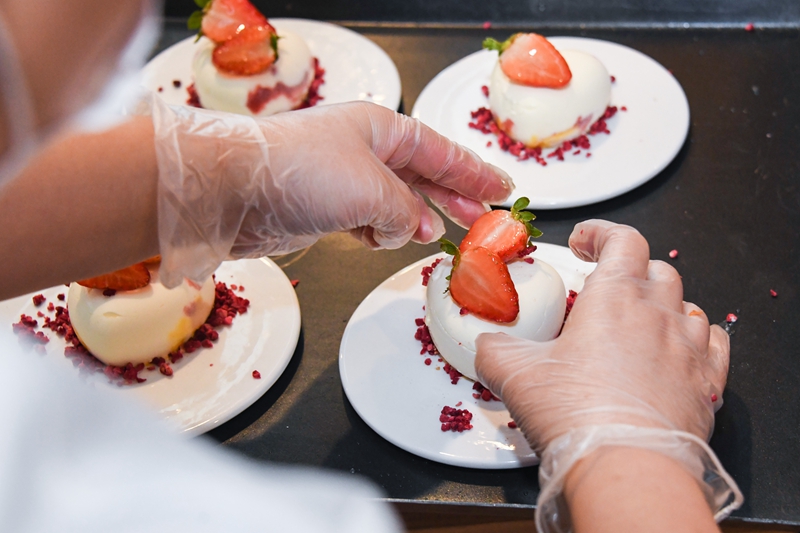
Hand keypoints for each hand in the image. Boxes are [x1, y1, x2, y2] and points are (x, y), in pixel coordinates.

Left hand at [151, 98, 512, 286]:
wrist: (235, 190)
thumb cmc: (299, 171)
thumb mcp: (373, 188)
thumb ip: (405, 211)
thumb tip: (408, 227)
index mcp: (381, 128)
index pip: (440, 151)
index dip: (473, 173)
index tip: (500, 189)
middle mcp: (363, 150)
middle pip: (422, 176)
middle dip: (452, 199)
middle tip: (479, 220)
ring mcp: (343, 179)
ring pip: (395, 204)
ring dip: (412, 222)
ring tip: (430, 236)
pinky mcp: (324, 208)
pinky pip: (367, 223)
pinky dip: (379, 234)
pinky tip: (381, 241)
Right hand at [475, 220, 729, 452]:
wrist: (625, 467)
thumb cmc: (576, 415)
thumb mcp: (513, 373)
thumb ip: (494, 349)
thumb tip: (487, 344)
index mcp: (615, 298)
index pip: (622, 240)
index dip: (601, 233)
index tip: (584, 242)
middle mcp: (658, 315)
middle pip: (656, 270)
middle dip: (629, 271)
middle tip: (605, 288)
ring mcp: (688, 349)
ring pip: (687, 305)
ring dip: (663, 306)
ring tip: (639, 322)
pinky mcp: (707, 384)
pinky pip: (714, 344)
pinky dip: (696, 339)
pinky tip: (678, 351)